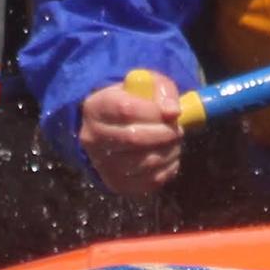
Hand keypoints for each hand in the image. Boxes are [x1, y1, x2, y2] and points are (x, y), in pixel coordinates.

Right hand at [78, 71, 186, 195]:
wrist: (112, 129)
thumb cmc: (133, 102)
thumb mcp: (146, 86)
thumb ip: (162, 91)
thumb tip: (173, 112)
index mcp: (95, 108)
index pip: (126, 110)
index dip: (155, 112)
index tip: (173, 113)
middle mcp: (92, 138)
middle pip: (134, 138)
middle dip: (165, 134)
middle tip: (178, 130)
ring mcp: (102, 165)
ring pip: (145, 162)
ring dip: (169, 151)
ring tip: (173, 142)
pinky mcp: (117, 184)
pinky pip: (151, 181)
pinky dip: (168, 168)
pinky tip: (169, 156)